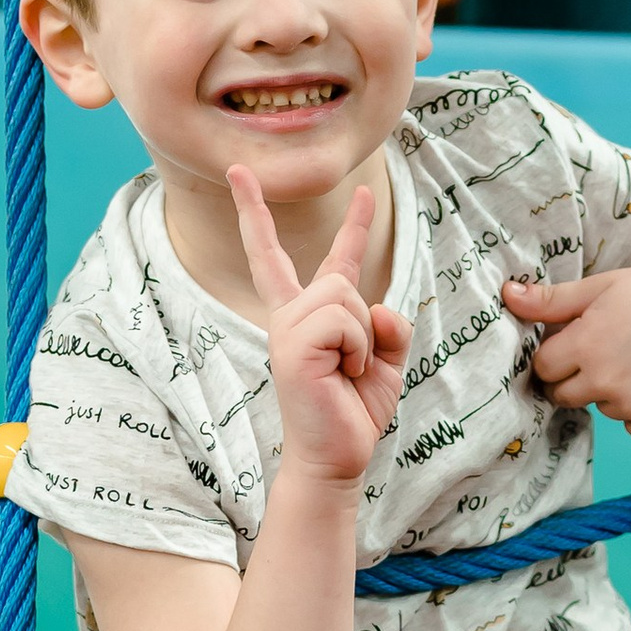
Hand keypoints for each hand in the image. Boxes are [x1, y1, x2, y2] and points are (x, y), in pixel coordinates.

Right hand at [231, 168, 410, 484]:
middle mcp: (288, 316)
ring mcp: (285, 329)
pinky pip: (345, 319)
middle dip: (363, 310)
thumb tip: (379, 306)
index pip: (280, 255)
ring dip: (365, 339)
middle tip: (353, 361)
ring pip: (346, 295)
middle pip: (339, 272)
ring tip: (348, 372)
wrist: (337, 459)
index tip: (241, 172)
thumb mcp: (387, 360)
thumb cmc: (355, 412)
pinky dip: (359, 349)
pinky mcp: (291, 345)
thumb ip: (389, 324)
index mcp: (303, 317)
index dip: (263, 212)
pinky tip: (342, 376)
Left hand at [503, 252, 630, 438]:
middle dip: (575, 376)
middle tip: (604, 350)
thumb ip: (551, 300)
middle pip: (564, 396)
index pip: (544, 368)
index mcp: (585, 348)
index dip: (558, 353)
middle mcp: (607, 383)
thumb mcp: (601, 286)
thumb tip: (506, 295)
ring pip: (601, 408)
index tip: (578, 339)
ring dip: (610, 391)